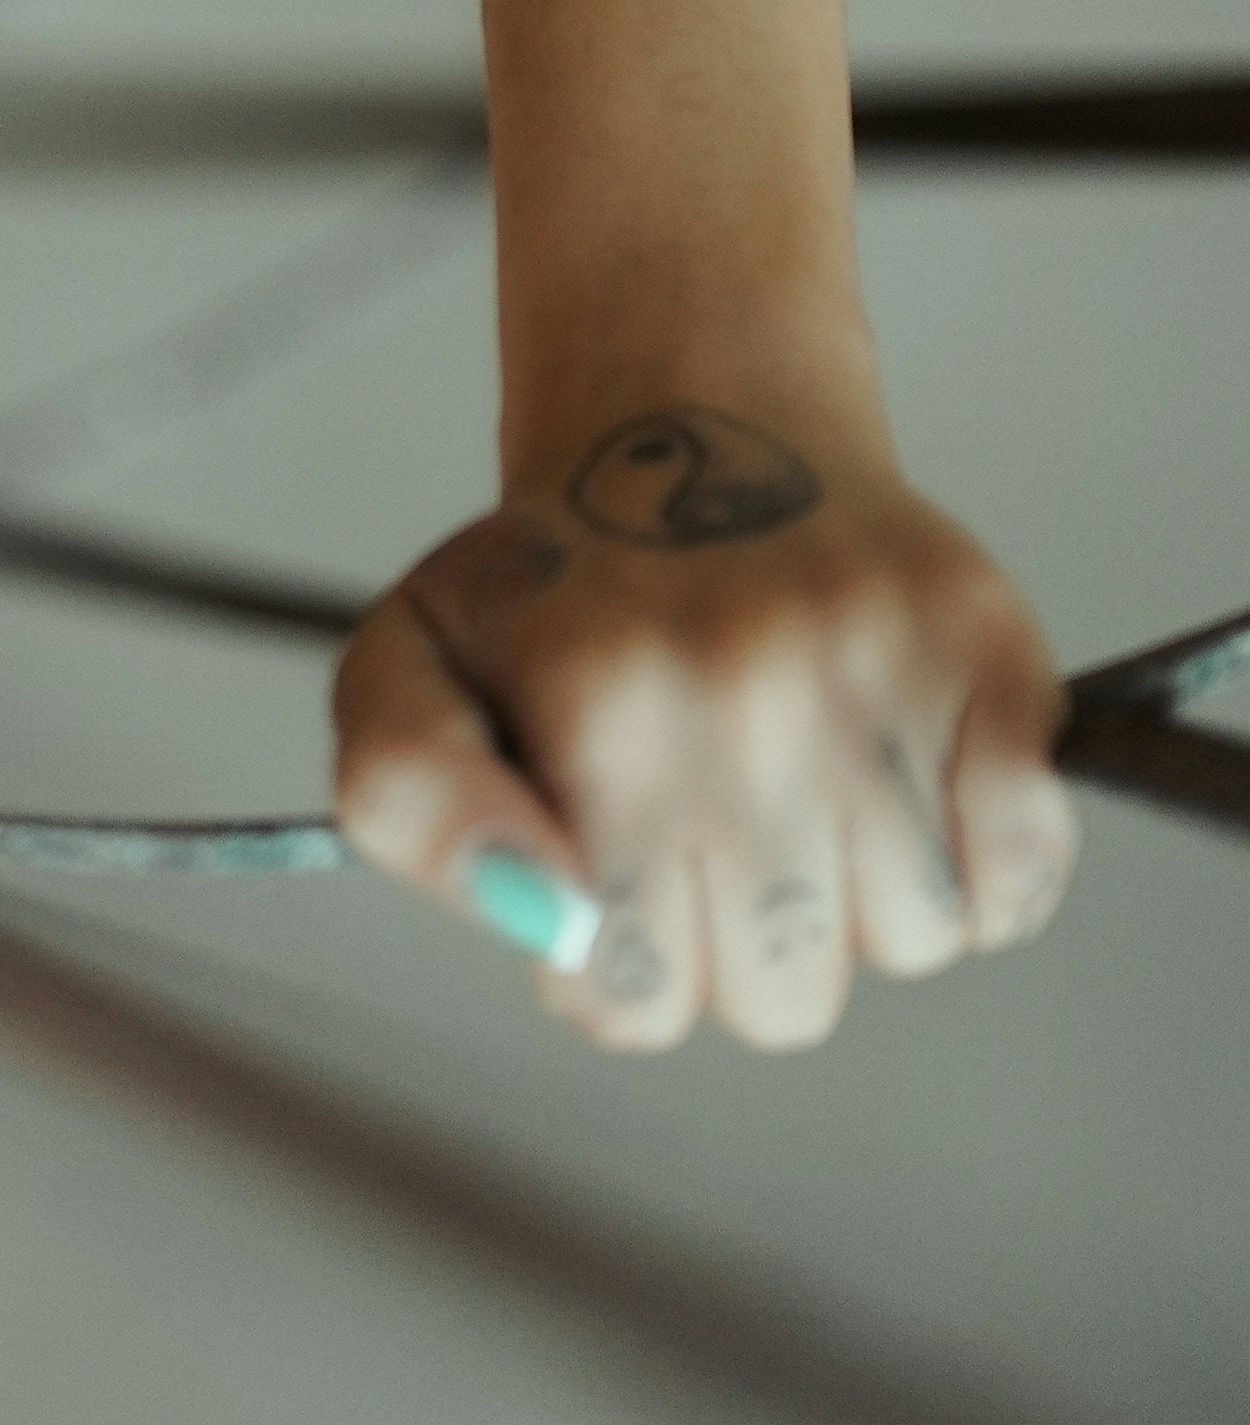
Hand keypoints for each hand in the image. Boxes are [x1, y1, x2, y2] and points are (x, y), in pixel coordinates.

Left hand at [335, 405, 1077, 1055]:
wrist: (691, 421)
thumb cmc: (556, 582)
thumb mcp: (406, 664)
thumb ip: (406, 801)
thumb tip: (545, 922)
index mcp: (600, 703)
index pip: (632, 999)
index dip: (617, 959)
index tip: (608, 865)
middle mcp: (746, 686)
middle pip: (782, 1003)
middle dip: (736, 940)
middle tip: (704, 813)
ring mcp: (880, 670)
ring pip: (908, 943)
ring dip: (856, 898)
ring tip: (794, 779)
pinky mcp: (993, 654)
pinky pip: (1019, 877)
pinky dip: (980, 865)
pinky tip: (899, 786)